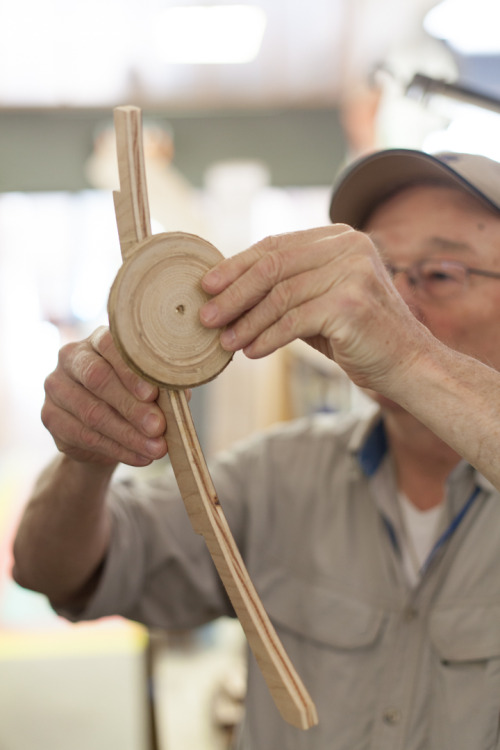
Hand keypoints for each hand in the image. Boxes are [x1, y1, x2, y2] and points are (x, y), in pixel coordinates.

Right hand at [41, 327, 167, 465]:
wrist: (107, 427)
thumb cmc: (138, 397)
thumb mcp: (155, 387)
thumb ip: (164, 386)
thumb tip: (177, 395)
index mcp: (98, 339)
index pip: (110, 346)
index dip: (131, 371)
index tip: (152, 394)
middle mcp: (71, 357)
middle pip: (98, 379)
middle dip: (131, 406)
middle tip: (158, 427)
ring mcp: (56, 386)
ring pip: (91, 412)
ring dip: (128, 435)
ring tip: (156, 449)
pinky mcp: (50, 416)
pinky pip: (83, 436)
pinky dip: (117, 450)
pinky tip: (140, 457)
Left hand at [200, 226, 428, 391]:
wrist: (407, 363)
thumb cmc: (359, 335)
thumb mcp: (321, 301)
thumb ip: (287, 288)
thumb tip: (227, 292)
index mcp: (340, 238)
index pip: (276, 245)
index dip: (237, 265)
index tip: (207, 285)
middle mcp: (348, 247)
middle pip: (273, 266)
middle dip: (233, 293)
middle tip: (206, 315)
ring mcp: (352, 273)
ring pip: (279, 296)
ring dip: (245, 321)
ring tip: (224, 341)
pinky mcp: (350, 305)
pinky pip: (293, 321)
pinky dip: (266, 338)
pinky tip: (251, 351)